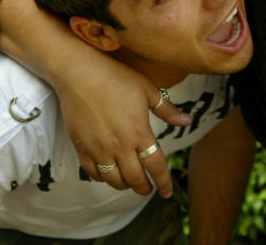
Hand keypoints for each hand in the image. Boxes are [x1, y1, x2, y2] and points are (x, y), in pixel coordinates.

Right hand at [0, 0, 191, 197]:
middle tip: (149, 190)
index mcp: (138, 132)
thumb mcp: (147, 90)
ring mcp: (98, 149)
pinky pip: (93, 173)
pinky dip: (103, 178)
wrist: (78, 72)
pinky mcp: (81, 147)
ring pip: (113, 181)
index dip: (164, 182)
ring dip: (125, 186)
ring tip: (130, 182)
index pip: (156, 166)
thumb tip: (187, 121)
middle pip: (135, 179)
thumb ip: (167, 110)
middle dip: (145, 189)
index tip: (168, 192)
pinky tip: (109, 173)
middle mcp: (119, 145)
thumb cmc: (115, 77)